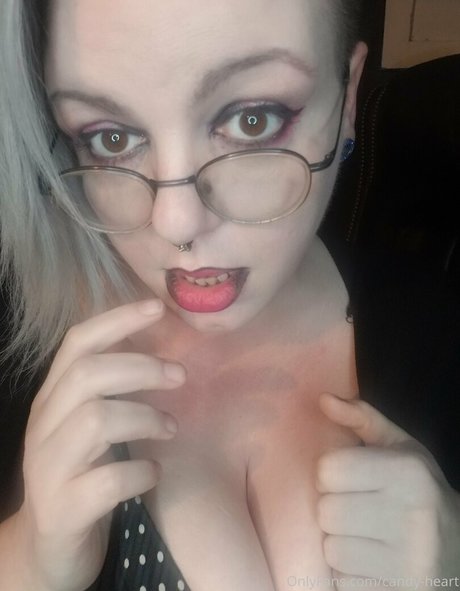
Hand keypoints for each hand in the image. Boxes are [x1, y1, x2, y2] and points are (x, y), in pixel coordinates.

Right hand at [12, 300, 185, 590]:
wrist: (47, 550)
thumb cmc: (80, 476)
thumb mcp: (88, 428)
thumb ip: (110, 393)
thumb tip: (159, 354)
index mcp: (52, 400)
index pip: (76, 344)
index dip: (116, 321)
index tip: (156, 307)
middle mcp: (43, 427)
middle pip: (88, 374)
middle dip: (141, 367)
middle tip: (180, 376)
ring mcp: (48, 470)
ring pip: (96, 421)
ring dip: (145, 418)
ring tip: (171, 429)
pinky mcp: (64, 511)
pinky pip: (107, 480)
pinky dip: (141, 472)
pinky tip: (155, 473)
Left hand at [316, 392, 459, 590]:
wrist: (458, 550)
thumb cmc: (418, 490)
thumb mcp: (398, 447)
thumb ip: (361, 418)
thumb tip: (322, 398)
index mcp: (408, 473)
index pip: (328, 470)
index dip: (332, 474)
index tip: (349, 479)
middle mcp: (412, 517)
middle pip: (326, 511)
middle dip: (334, 509)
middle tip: (357, 510)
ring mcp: (409, 562)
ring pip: (331, 549)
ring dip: (339, 543)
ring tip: (365, 536)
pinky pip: (341, 581)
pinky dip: (348, 573)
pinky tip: (372, 561)